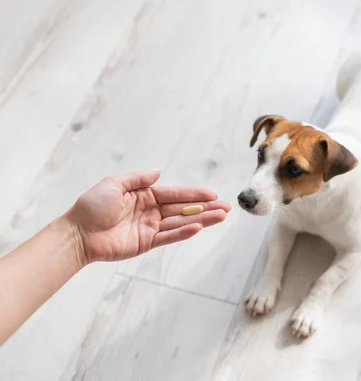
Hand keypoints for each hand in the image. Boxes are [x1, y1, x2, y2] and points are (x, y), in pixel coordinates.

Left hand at [66, 170, 229, 263]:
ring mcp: (150, 228)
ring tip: (221, 217)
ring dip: (202, 220)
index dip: (194, 194)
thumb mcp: (114, 184)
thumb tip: (159, 172)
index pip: (175, 194)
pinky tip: (199, 227)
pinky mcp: (146, 243)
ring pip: (181, 222)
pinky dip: (184, 232)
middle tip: (226, 207)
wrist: (78, 233)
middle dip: (205, 208)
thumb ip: (138, 179)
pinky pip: (169, 236)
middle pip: (183, 209)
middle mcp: (151, 211)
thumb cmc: (92, 206)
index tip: (212, 194)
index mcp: (145, 196)